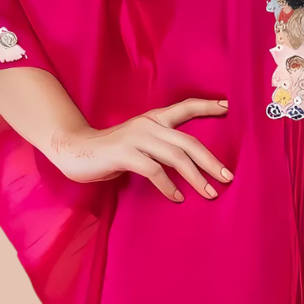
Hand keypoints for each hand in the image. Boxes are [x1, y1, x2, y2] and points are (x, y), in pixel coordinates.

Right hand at [46, 96, 236, 202]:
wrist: (74, 150)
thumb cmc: (112, 150)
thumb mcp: (140, 141)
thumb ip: (162, 145)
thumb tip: (194, 162)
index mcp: (154, 119)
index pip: (185, 107)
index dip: (207, 106)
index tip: (229, 106)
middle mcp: (148, 125)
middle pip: (188, 142)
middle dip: (211, 161)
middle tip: (227, 177)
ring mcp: (136, 138)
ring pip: (175, 157)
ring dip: (195, 177)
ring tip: (209, 193)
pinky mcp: (124, 154)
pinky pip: (154, 170)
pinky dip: (168, 186)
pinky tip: (177, 197)